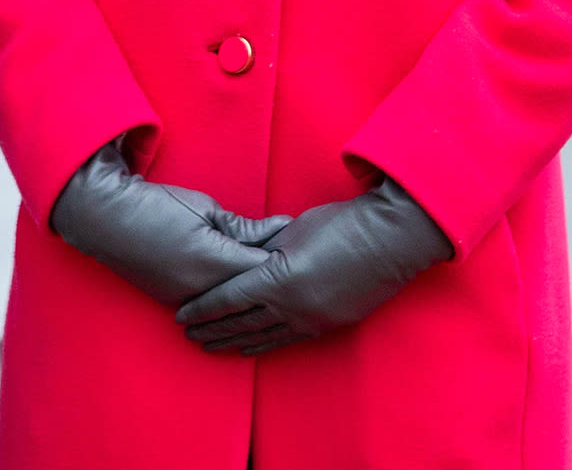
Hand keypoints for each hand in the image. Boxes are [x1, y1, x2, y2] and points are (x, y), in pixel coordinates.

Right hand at [49, 139, 291, 306]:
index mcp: (213, 262)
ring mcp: (185, 299)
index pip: (263, 271)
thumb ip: (243, 226)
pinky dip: (227, 292)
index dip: (285, 262)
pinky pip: (210, 301)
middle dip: (272, 279)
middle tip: (293, 262)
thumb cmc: (155, 206)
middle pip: (251, 292)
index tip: (303, 250)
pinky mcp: (173, 300)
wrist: (105, 218)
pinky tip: (238, 282)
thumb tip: (279, 229)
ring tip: (271, 275)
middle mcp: (201, 289)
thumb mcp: (204, 208)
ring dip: (250, 288)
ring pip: (231, 301)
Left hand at [177, 178, 451, 355]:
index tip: (181, 316)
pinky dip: (265, 344)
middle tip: (189, 335)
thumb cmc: (342, 223)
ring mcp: (311, 319)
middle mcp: (291, 306)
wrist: (391, 239)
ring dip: (234, 341)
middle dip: (212, 329)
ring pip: (263, 336)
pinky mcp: (329, 324)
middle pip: (241, 323)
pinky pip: (288, 339)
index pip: (229, 298)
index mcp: (278, 279)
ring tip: (212, 346)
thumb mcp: (295, 229)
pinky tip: (252, 348)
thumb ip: (268, 247)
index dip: (203, 308)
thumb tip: (251, 256)